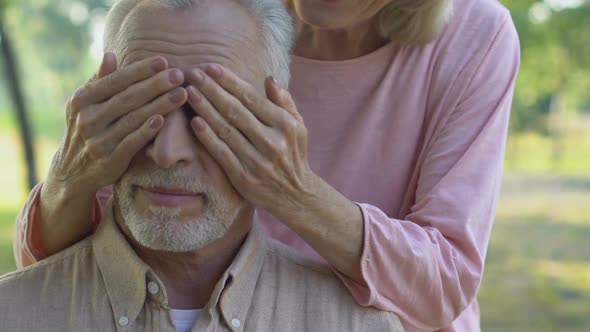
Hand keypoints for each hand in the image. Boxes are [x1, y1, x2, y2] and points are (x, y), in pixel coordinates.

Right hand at [47, 53, 187, 192]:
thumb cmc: (87, 129)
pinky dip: (146, 131)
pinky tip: (162, 120)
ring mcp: (98, 141)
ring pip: (133, 119)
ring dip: (159, 105)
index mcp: (82, 100)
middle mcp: (88, 119)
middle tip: (179, 75)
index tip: (164, 61)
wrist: (72, 172)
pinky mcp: (109, 160)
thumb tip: (111, 55)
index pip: (115, 81)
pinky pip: (131, 143)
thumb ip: (100, 81)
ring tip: (181, 94)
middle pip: (128, 98)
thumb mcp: (84, 105)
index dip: (140, 71)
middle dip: (155, 85)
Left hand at [186, 64, 317, 214]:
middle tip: (194, 74)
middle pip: (236, 111)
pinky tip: (195, 122)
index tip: (211, 67)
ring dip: (205, 109)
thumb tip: (269, 79)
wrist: (296, 196)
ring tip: (189, 92)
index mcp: (285, 125)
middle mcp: (272, 141)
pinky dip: (208, 137)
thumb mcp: (298, 126)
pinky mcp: (244, 178)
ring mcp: (257, 161)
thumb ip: (284, 101)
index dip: (229, 81)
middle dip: (212, 90)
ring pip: (226, 130)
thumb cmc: (294, 155)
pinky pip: (222, 153)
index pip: (252, 98)